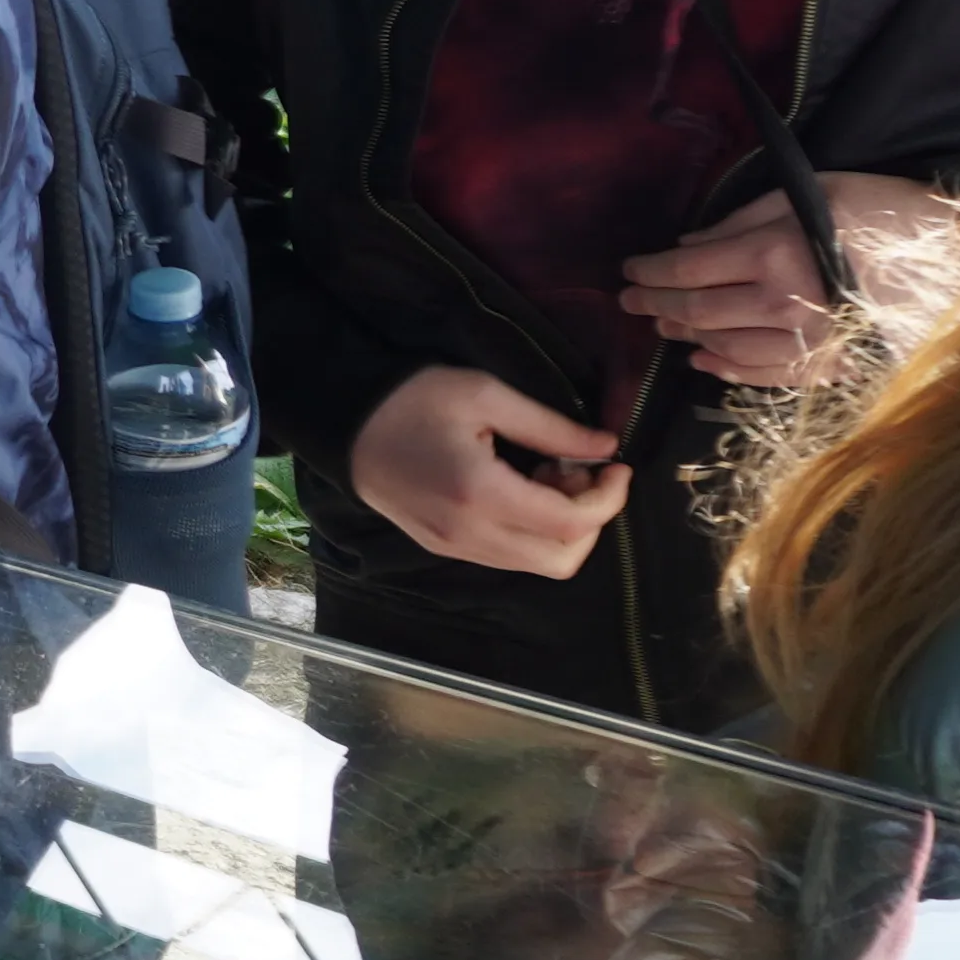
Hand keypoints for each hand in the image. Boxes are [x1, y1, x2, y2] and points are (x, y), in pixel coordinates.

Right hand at [346, 366, 630, 578]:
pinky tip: (518, 490)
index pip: (572, 523)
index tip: (615, 465)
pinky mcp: (444, 548)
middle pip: (562, 560)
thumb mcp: (486, 395)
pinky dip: (531, 532)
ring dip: (561, 528)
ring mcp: (455, 547)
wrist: (344, 423)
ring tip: (545, 477)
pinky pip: (509, 557)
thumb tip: (606, 448)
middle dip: (590, 521)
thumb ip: (551, 427)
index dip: (609, 498)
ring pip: (538, 565)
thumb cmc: (412, 399)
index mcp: (482, 493)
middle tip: (577, 473)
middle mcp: (470, 534)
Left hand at [619, 174, 943, 388]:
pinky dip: (728, 370)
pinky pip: (765, 375)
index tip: (627, 271)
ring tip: (664, 326)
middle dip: (656, 306)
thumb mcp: (813, 192)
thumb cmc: (888, 213)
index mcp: (774, 253)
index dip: (650, 272)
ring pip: (726, 346)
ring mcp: (807, 342)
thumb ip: (744, 219)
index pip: (688, 270)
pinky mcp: (830, 366)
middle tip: (631, 302)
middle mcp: (782, 304)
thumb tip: (689, 245)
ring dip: (687, 337)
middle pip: (699, 311)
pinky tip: (705, 362)